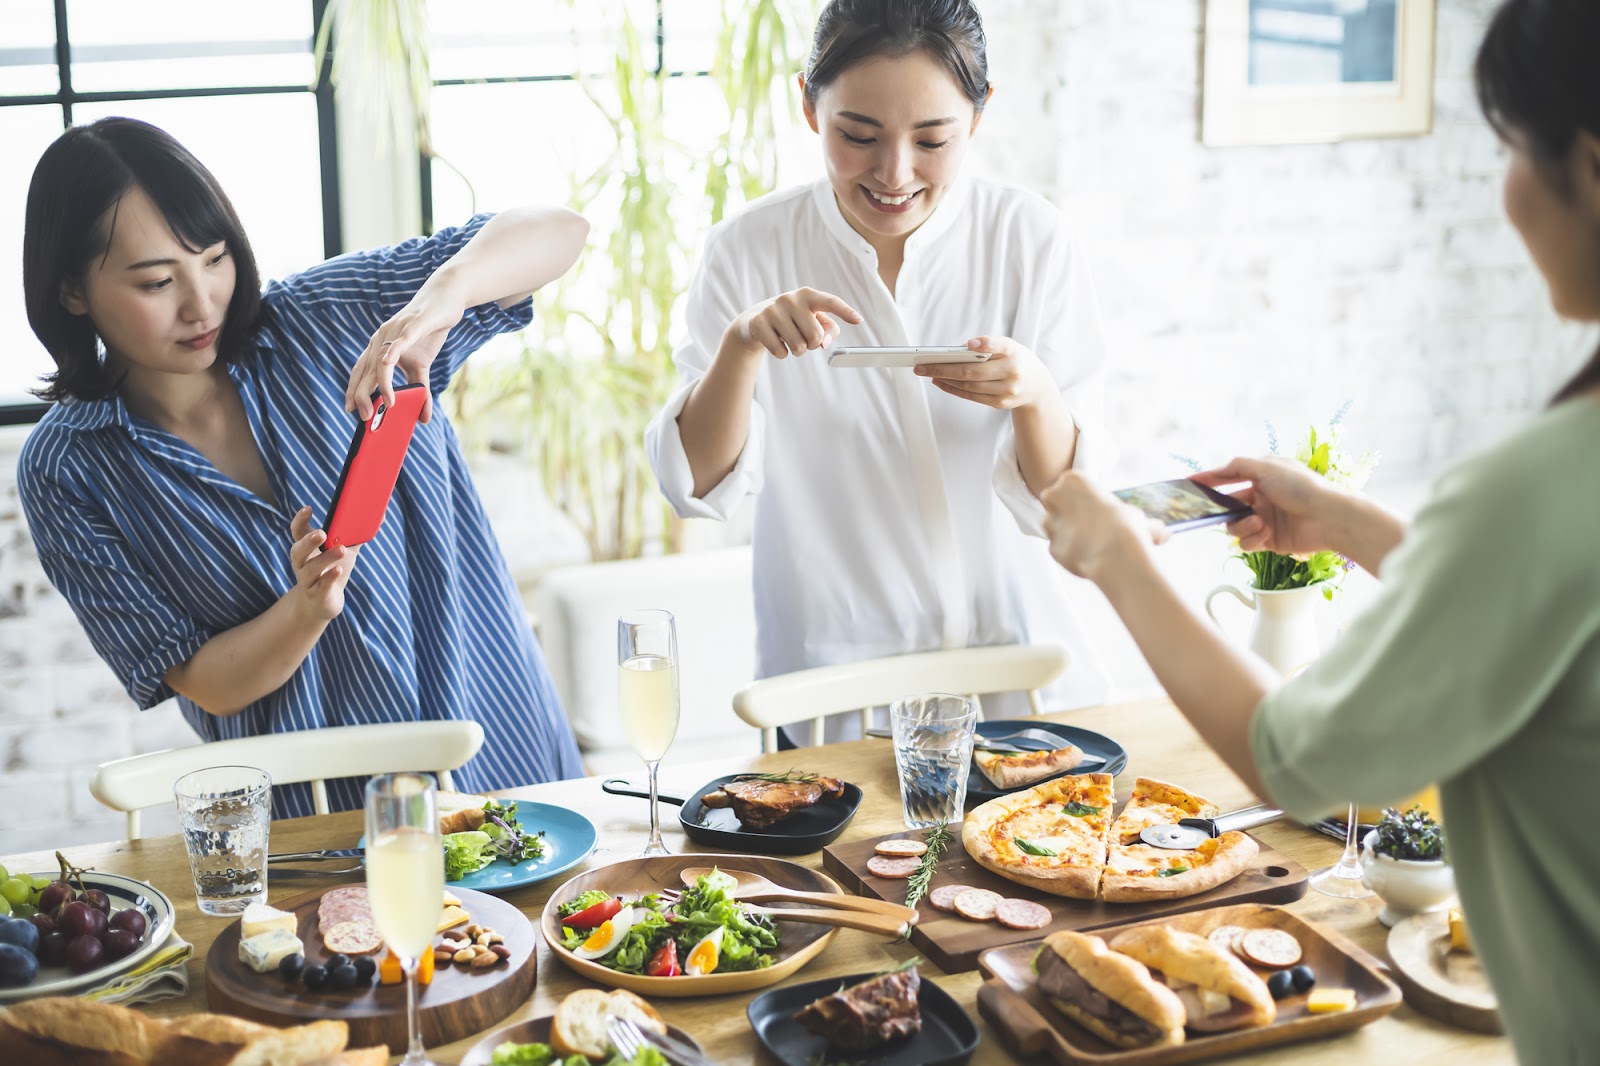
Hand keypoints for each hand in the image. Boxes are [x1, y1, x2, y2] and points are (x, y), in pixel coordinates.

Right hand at [286, 506, 358, 622]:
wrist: (323, 602)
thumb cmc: (333, 570)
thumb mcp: (345, 551)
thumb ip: (356, 534)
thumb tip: (379, 514)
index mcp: (307, 548)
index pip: (298, 532)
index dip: (300, 520)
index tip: (308, 508)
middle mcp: (302, 564)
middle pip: (299, 551)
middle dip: (309, 541)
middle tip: (322, 533)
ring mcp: (308, 580)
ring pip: (310, 569)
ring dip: (325, 558)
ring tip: (341, 549)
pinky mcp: (317, 595)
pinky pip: (321, 586)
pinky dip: (329, 578)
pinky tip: (338, 570)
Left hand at [345, 276, 468, 422]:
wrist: (444, 299)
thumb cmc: (428, 331)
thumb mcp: (423, 364)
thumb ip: (420, 389)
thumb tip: (423, 418)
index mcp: (379, 347)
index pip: (360, 372)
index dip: (353, 390)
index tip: (350, 410)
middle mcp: (381, 338)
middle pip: (366, 370)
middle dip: (363, 395)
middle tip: (365, 417)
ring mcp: (396, 330)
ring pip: (382, 360)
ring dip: (383, 383)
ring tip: (387, 404)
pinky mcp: (414, 324)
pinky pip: (401, 340)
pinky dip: (393, 352)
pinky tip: (387, 363)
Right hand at [724, 287, 862, 359]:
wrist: (753, 322)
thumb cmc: (790, 320)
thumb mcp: (810, 320)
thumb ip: (827, 328)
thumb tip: (825, 342)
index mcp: (807, 295)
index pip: (830, 302)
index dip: (845, 311)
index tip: (859, 320)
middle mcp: (790, 298)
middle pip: (815, 336)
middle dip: (812, 344)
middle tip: (802, 338)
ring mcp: (772, 310)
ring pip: (798, 347)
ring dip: (797, 351)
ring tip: (788, 340)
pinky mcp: (758, 323)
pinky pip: (780, 352)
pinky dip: (781, 354)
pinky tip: (775, 343)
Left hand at [913, 336, 1052, 409]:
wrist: (1037, 386)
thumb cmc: (1017, 360)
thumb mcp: (1011, 347)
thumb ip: (991, 345)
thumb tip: (962, 349)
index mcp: (1015, 353)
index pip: (1000, 346)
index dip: (985, 344)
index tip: (968, 345)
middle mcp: (1013, 373)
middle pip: (974, 372)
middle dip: (944, 368)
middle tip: (922, 364)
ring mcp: (1006, 391)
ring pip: (970, 386)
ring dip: (945, 380)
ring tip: (926, 372)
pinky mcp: (1000, 403)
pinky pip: (972, 396)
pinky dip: (953, 389)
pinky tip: (939, 382)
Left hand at [1041, 471, 1167, 582]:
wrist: (1115, 556)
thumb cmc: (1126, 527)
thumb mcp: (1135, 514)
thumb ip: (1135, 519)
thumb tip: (1161, 532)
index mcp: (1072, 480)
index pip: (1073, 484)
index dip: (1085, 497)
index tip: (1097, 507)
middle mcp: (1054, 498)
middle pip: (1058, 503)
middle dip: (1071, 513)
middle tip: (1093, 525)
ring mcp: (1050, 524)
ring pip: (1055, 526)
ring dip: (1070, 533)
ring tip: (1093, 543)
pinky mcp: (1051, 547)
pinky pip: (1061, 549)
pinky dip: (1072, 553)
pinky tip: (1088, 557)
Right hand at [1190, 456, 1346, 555]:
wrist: (1329, 517)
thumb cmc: (1301, 487)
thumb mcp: (1267, 467)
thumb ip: (1237, 466)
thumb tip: (1219, 469)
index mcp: (1262, 477)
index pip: (1228, 477)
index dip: (1208, 480)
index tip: (1188, 483)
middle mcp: (1262, 498)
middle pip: (1227, 506)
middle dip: (1221, 510)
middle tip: (1212, 513)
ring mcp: (1265, 520)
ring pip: (1234, 526)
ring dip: (1242, 525)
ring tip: (1259, 522)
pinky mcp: (1270, 541)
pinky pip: (1247, 543)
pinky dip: (1253, 538)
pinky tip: (1266, 533)